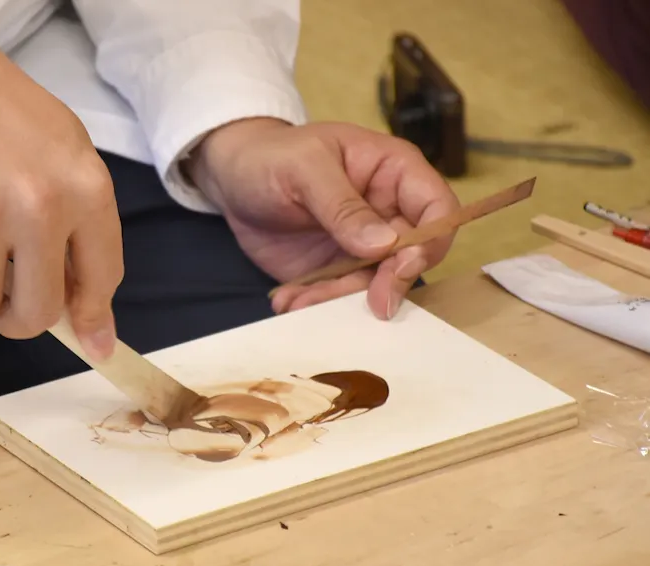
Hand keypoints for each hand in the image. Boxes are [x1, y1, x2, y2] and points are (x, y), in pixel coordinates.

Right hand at [0, 24, 122, 359]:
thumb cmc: (15, 121)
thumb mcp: (72, 163)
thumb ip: (87, 243)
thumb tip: (94, 333)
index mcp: (85, 190)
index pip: (101, 280)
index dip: (92, 318)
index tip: (89, 340)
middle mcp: (36, 207)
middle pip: (35, 313)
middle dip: (21, 317)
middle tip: (11, 299)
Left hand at [184, 118, 458, 319]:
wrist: (233, 178)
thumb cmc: (272, 156)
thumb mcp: (304, 168)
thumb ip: (342, 204)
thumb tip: (384, 244)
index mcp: (393, 172)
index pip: (437, 207)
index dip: (430, 241)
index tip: (401, 267)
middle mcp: (387, 212)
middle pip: (412, 256)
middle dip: (388, 284)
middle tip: (367, 304)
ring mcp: (362, 245)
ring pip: (374, 285)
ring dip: (340, 301)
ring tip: (299, 300)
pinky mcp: (335, 270)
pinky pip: (339, 297)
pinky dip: (316, 305)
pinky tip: (288, 300)